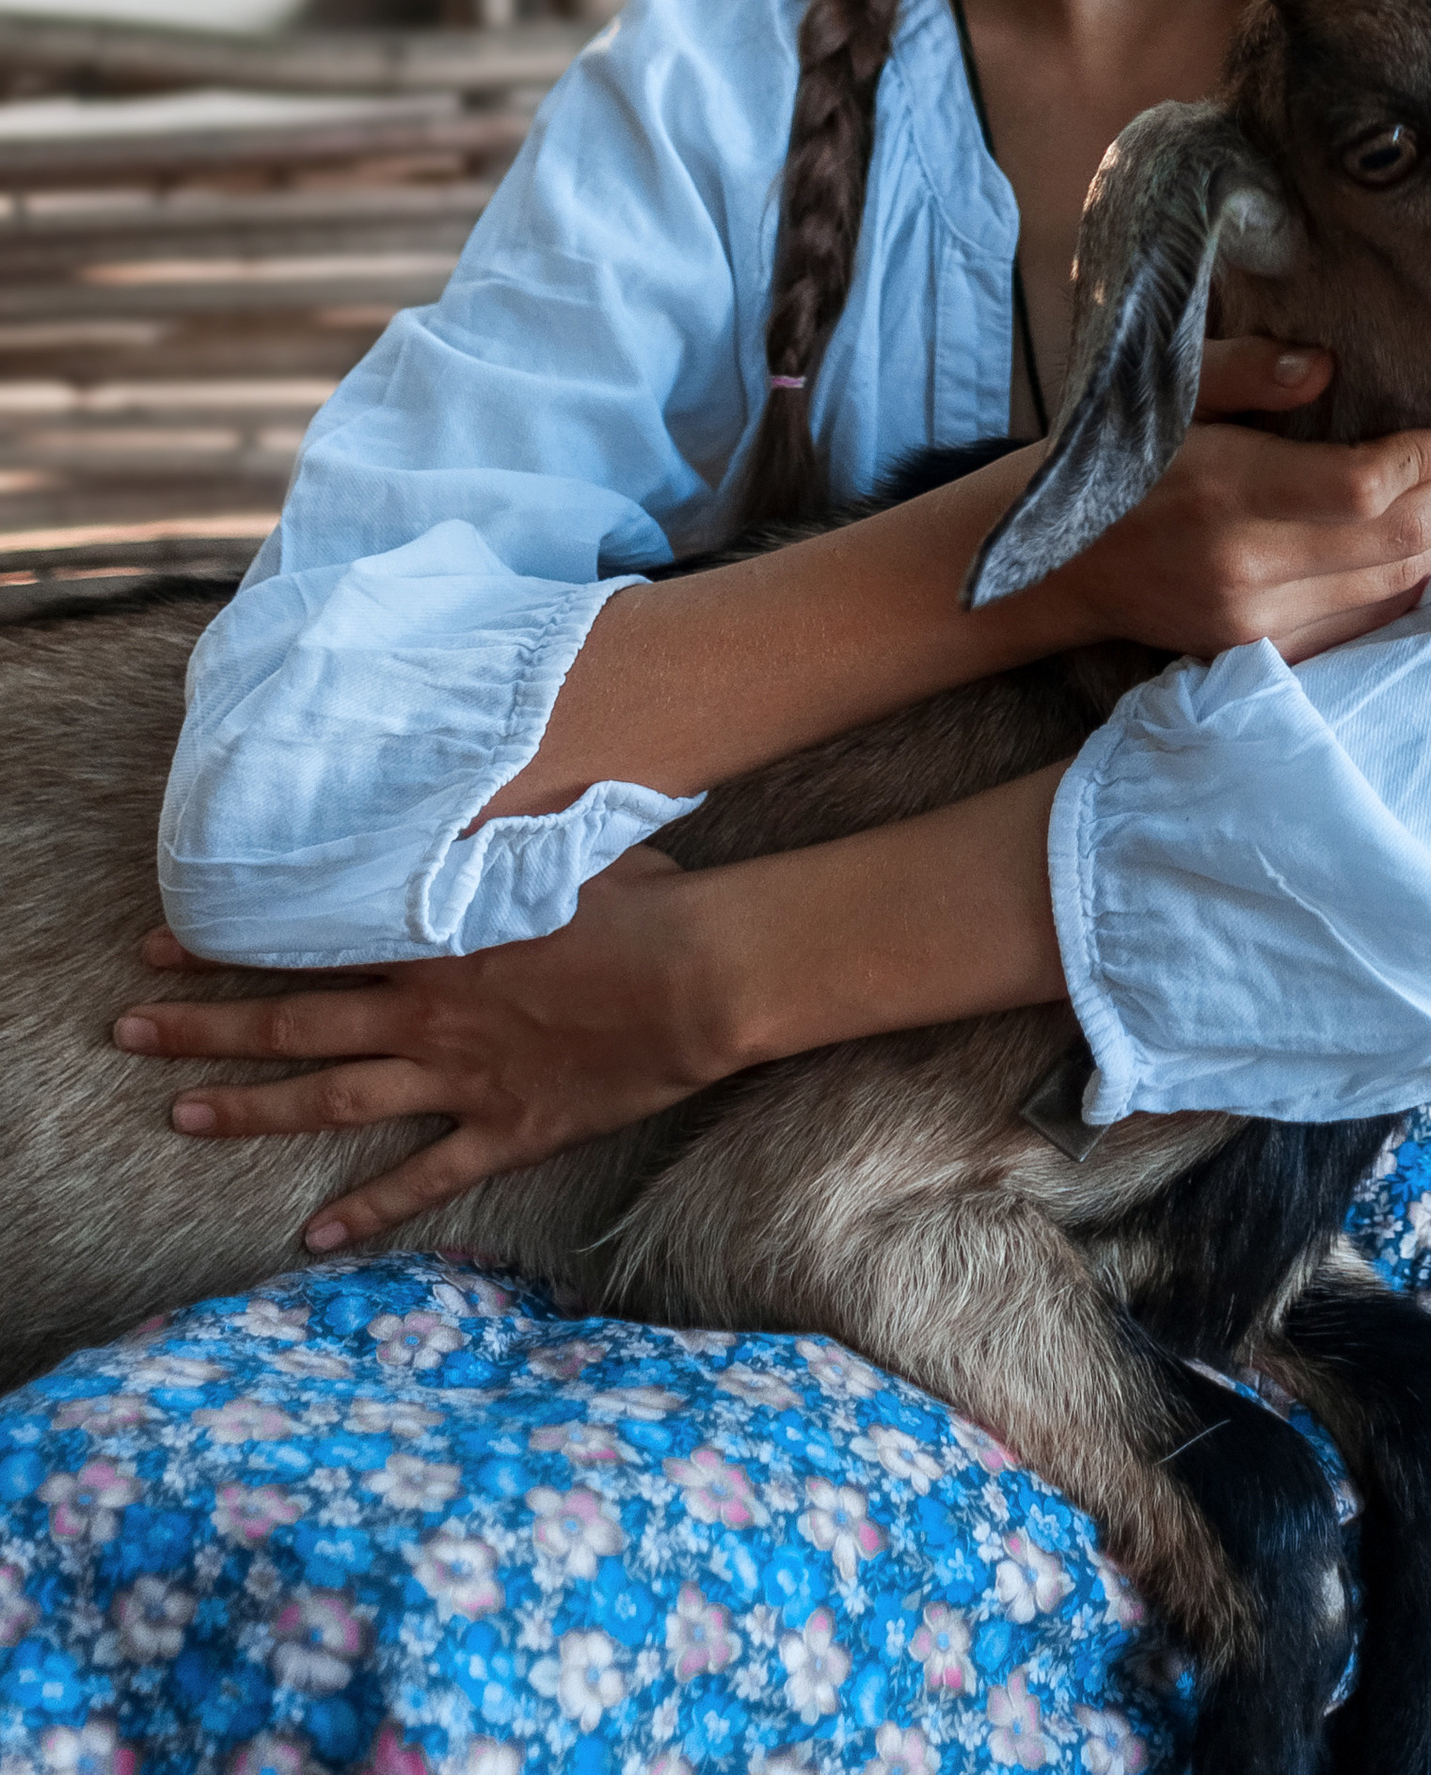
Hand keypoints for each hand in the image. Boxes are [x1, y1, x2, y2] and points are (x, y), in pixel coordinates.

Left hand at [110, 846, 726, 1254]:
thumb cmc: (641, 896)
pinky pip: (423, 1178)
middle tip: (130, 1033)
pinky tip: (313, 1237)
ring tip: (182, 1119)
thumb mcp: (556, 841)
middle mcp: (430, 1013)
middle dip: (205, 1030)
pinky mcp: (506, 1128)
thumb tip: (446, 793)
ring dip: (255, 1111)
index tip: (164, 943)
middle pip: (297, 1024)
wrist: (701, 975)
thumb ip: (489, 833)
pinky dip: (366, 1210)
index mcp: (437, 940)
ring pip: (335, 1101)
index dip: (231, 946)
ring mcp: (462, 1077)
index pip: (310, 941)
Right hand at [1057, 337, 1430, 663]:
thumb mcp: (1168, 391)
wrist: (1049, 569)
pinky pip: (1371, 621)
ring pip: (1398, 586)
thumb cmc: (1115, 461)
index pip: (1363, 488)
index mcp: (1225, 495)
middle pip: (1399, 540)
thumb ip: (1247, 372)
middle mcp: (1249, 573)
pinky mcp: (1266, 655)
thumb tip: (1329, 363)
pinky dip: (1427, 578)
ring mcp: (1260, 626)